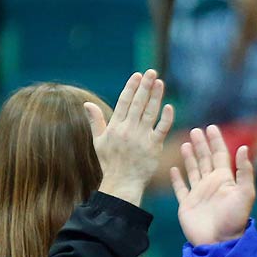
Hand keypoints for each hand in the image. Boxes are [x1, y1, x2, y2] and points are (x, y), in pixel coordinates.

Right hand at [89, 70, 173, 205]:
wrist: (122, 183)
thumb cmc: (110, 163)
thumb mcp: (98, 142)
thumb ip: (95, 121)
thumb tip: (87, 104)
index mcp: (115, 127)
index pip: (124, 102)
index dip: (131, 87)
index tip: (137, 75)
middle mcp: (128, 130)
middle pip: (138, 103)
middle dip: (145, 86)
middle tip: (152, 72)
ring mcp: (142, 138)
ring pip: (150, 113)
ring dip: (155, 97)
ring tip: (160, 83)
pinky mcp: (154, 147)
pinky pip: (161, 129)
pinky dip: (166, 118)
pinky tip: (169, 106)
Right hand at [172, 125, 256, 246]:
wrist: (219, 242)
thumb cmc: (234, 219)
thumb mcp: (245, 193)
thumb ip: (244, 171)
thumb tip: (244, 148)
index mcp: (225, 180)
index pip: (220, 155)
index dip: (216, 141)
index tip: (211, 127)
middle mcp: (211, 184)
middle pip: (205, 159)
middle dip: (201, 144)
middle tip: (196, 130)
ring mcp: (198, 194)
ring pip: (193, 170)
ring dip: (190, 157)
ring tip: (185, 143)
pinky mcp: (187, 205)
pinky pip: (180, 188)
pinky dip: (177, 178)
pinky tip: (174, 169)